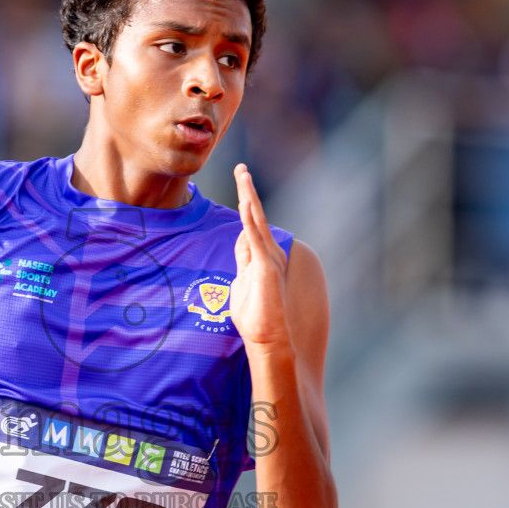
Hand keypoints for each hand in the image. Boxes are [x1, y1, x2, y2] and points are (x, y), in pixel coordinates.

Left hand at [228, 164, 291, 350]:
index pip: (251, 225)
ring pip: (257, 221)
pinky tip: (246, 202)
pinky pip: (256, 238)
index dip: (244, 206)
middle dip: (247, 191)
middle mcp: (269, 253)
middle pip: (256, 215)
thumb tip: (240, 242)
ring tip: (243, 174)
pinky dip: (251, 220)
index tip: (240, 187)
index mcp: (262, 257)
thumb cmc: (255, 317)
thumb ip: (242, 261)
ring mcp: (268, 259)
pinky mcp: (266, 267)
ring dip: (249, 196)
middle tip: (241, 169)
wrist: (268, 338)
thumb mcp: (242, 282)